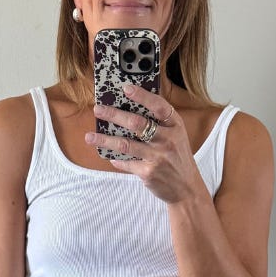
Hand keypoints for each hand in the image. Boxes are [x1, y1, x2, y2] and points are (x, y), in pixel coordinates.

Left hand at [86, 82, 202, 204]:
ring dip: (105, 140)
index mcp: (175, 125)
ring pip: (125, 144)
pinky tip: (109, 157)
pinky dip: (116, 160)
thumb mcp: (176, 136)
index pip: (158, 106)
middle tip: (98, 110)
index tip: (125, 88)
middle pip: (137, 123)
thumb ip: (160, 123)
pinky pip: (126, 163)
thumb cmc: (177, 158)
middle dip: (114, 115)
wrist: (186, 188)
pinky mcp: (148, 173)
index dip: (142, 96)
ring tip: (89, 137)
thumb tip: (129, 109)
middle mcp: (167, 139)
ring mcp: (157, 157)